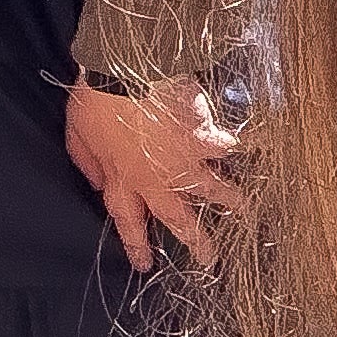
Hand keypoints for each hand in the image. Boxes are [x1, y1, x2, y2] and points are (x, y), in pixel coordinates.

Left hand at [64, 74, 240, 273]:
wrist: (127, 72)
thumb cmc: (96, 102)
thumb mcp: (77, 137)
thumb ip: (89, 164)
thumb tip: (98, 182)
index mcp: (122, 181)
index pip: (130, 223)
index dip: (138, 245)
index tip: (145, 264)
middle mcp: (158, 180)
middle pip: (179, 219)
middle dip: (195, 241)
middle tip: (209, 258)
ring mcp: (185, 160)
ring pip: (213, 189)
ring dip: (230, 200)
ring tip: (245, 208)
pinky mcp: (205, 137)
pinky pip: (227, 147)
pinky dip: (241, 148)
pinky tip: (258, 151)